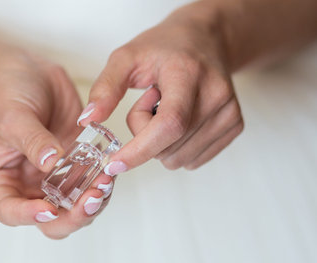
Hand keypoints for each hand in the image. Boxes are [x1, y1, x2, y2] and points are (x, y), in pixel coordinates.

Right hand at [0, 50, 114, 238]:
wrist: (29, 74)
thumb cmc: (8, 95)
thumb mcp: (14, 116)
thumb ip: (33, 140)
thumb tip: (51, 162)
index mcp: (1, 181)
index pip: (10, 212)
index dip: (29, 217)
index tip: (49, 208)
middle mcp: (28, 187)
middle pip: (50, 221)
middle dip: (72, 216)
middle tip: (90, 198)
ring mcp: (54, 180)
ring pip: (75, 209)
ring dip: (93, 202)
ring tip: (106, 182)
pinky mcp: (76, 167)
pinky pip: (91, 186)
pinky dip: (102, 184)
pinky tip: (110, 171)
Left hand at [78, 2, 243, 172]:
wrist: (205, 39)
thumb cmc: (164, 47)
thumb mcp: (126, 58)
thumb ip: (105, 88)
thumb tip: (86, 121)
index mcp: (188, 74)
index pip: (168, 125)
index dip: (140, 150)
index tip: (115, 163)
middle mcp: (216, 95)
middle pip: (168, 147)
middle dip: (144, 136)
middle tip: (149, 102)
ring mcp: (229, 113)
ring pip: (179, 159)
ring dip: (161, 142)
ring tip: (167, 107)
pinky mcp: (234, 126)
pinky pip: (193, 159)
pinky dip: (177, 147)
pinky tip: (180, 117)